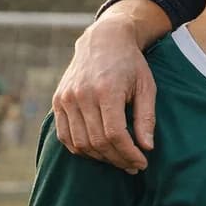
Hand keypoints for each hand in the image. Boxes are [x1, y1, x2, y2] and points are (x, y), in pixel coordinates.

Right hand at [53, 12, 156, 171]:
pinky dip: (80, 149)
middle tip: (132, 166)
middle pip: (97, 142)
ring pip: (80, 143)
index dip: (129, 154)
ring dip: (100, 158)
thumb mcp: (147, 86)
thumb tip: (147, 148)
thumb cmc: (131, 64)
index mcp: (106, 90)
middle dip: (117, 159)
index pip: (115, 134)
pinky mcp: (58, 101)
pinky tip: (98, 152)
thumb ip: (146, 118)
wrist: (103, 40)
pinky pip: (65, 136)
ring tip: (118, 159)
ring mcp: (66, 98)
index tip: (142, 163)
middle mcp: (82, 95)